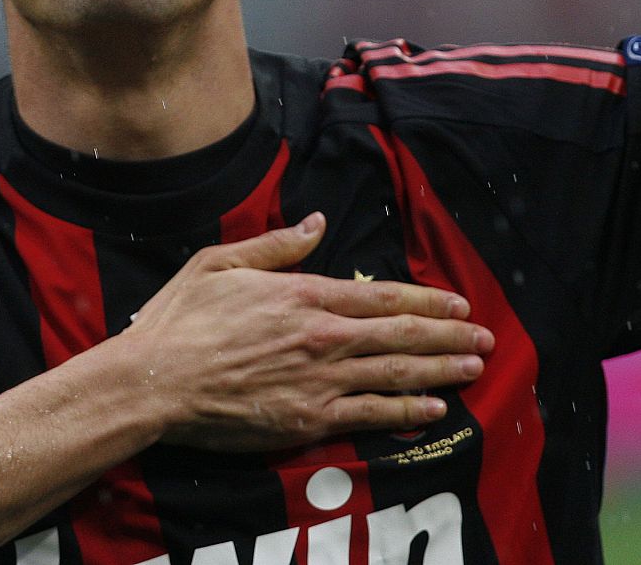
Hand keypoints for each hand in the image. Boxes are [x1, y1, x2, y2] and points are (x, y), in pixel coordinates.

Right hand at [124, 213, 493, 451]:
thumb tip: (316, 220)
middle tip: (485, 339)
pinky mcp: (307, 420)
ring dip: (441, 371)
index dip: (427, 301)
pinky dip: (406, 412)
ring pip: (395, 374)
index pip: (382, 297)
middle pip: (401, 335)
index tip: (458, 302)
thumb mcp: (222, 261)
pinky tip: (433, 411)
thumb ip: (277, 244)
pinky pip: (369, 415)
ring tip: (474, 368)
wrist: (156, 381)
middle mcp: (322, 337)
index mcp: (304, 295)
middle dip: (449, 336)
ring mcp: (318, 381)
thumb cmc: (184, 319)